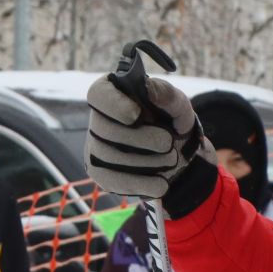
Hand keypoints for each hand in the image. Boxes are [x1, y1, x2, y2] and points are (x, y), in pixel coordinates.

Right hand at [85, 74, 216, 202]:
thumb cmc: (172, 122)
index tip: (138, 115)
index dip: (114, 105)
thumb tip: (148, 88)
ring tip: (171, 159)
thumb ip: (166, 94)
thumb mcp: (177, 105)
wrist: (177, 154)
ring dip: (146, 161)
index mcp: (113, 93)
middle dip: (141, 139)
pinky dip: (141, 183)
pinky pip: (113, 180)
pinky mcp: (101, 173)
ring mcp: (95, 148)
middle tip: (169, 142)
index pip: (98, 94)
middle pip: (104, 130)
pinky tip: (162, 184)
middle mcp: (97, 120)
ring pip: (109, 157)